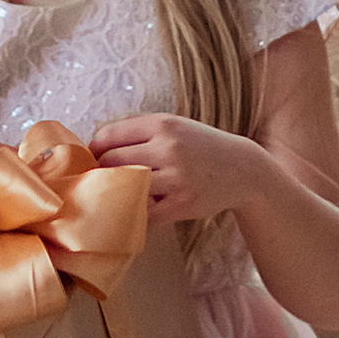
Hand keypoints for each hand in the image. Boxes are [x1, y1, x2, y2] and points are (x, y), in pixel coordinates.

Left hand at [92, 112, 265, 227]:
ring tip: (119, 193)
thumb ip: (139, 130)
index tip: (95, 159)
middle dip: (102, 172)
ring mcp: (176, 178)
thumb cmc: (200, 146)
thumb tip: (95, 144)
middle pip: (112, 162)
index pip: (109, 136)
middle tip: (104, 179)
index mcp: (162, 124)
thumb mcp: (174, 125)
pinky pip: (144, 213)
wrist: (243, 170)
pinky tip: (137, 209)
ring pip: (126, 187)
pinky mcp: (182, 204)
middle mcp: (168, 148)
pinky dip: (136, 213)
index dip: (95, 149)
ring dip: (118, 193)